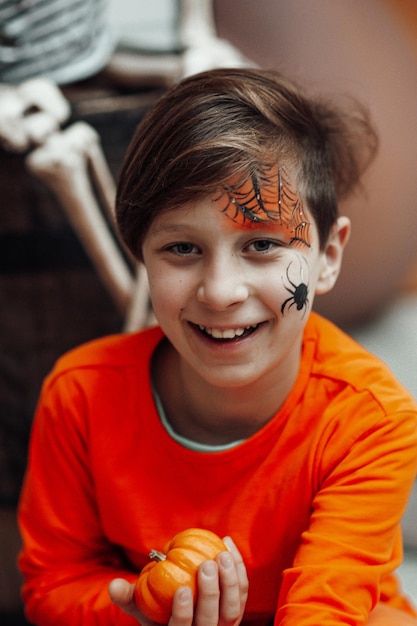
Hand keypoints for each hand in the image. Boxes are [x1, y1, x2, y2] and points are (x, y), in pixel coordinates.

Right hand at [108, 536, 247, 624]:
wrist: (185, 613)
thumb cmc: (157, 608)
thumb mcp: (140, 606)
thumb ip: (127, 597)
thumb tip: (114, 586)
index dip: (183, 614)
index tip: (181, 588)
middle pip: (212, 621)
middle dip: (211, 594)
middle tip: (207, 564)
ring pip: (233, 610)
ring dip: (231, 581)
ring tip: (222, 553)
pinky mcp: (236, 610)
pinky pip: (242, 591)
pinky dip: (238, 568)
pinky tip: (228, 543)